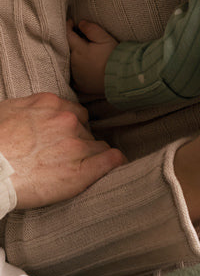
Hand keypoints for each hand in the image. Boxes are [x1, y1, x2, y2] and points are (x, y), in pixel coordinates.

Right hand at [0, 93, 125, 208]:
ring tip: (75, 170)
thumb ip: (29, 108)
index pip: (74, 113)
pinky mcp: (80, 171)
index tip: (64, 140)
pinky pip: (111, 160)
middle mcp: (67, 120)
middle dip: (78, 143)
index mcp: (50, 103)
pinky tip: (113, 165)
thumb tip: (33, 113)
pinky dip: (113, 163)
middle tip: (63, 159)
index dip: (70, 128)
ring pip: (98, 147)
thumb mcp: (7, 111)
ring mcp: (76, 144)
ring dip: (91, 156)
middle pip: (86, 131)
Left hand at [67, 19, 117, 95]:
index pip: (67, 35)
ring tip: (86, 53)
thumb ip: (91, 29)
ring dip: (75, 56)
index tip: (71, 22)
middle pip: (68, 49)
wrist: (122, 77)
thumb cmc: (114, 56)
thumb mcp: (105, 38)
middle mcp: (74, 63)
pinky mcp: (80, 86)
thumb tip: (80, 23)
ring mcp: (76, 75)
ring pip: (71, 62)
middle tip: (81, 37)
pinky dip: (77, 71)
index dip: (68, 26)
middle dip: (73, 42)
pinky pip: (74, 77)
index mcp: (79, 50)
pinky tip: (85, 68)